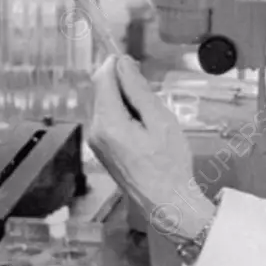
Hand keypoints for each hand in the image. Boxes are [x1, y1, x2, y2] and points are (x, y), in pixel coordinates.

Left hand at [89, 56, 214, 238]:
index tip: (135, 62)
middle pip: (103, 90)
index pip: (103, 77)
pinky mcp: (103, 148)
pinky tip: (145, 130)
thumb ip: (138, 90)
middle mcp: (96, 131)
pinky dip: (126, 115)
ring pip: (107, 104)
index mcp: (108, 123)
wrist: (166, 202)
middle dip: (125, 85)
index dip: (117, 64)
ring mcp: (97, 141)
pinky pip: (110, 119)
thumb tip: (123, 63)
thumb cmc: (169, 165)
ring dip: (127, 101)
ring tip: (152, 120)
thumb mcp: (160, 121)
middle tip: (152, 98)